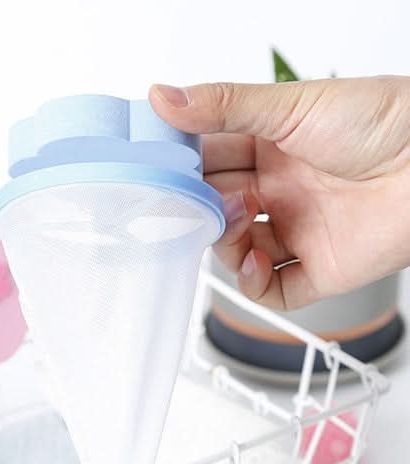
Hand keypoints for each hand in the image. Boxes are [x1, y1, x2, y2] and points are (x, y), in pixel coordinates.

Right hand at [149, 77, 409, 309]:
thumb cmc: (381, 122)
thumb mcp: (290, 105)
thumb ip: (223, 106)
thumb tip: (163, 97)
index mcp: (269, 149)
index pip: (208, 162)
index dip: (183, 168)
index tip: (159, 169)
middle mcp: (279, 192)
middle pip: (218, 209)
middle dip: (200, 208)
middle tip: (191, 200)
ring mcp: (296, 231)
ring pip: (236, 252)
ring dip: (225, 243)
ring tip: (240, 219)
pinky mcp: (318, 269)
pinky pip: (272, 290)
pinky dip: (254, 284)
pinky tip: (256, 262)